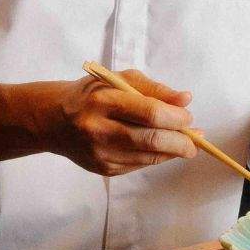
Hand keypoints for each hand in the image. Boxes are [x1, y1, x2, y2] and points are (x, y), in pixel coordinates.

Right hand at [46, 68, 197, 176]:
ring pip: (148, 156)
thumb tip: (185, 100)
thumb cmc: (91, 95)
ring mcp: (100, 153)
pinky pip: (140, 165)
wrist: (54, 120)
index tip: (188, 116)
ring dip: (173, 151)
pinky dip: (156, 157)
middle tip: (195, 138)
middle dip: (180, 141)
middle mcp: (98, 129)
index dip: (175, 117)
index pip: (148, 112)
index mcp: (102, 100)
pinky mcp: (103, 169)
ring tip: (185, 143)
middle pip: (151, 139)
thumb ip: (153, 89)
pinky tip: (162, 148)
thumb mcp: (118, 80)